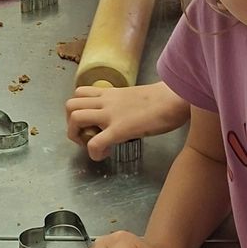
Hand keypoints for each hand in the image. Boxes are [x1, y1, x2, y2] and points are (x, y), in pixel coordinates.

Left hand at [65, 83, 188, 160]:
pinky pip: (94, 143)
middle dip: (71, 124)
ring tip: (91, 144)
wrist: (176, 98)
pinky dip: (94, 153)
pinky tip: (106, 154)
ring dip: (77, 135)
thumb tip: (125, 116)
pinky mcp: (119, 129)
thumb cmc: (164, 99)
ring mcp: (110, 115)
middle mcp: (105, 101)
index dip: (78, 110)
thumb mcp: (136, 97)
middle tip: (86, 135)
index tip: (90, 124)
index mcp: (110, 93)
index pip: (80, 93)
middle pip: (70, 105)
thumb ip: (124, 104)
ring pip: (75, 118)